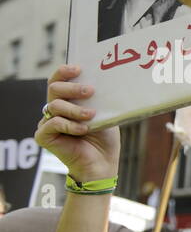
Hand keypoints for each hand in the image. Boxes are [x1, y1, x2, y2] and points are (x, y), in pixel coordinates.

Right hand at [36, 65, 119, 182]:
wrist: (102, 163)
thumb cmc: (104, 139)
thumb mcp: (104, 114)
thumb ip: (98, 100)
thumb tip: (104, 81)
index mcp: (67, 101)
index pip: (58, 81)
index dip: (64, 72)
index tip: (78, 68)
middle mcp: (54, 110)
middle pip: (54, 89)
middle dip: (72, 87)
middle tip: (90, 91)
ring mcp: (47, 122)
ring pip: (55, 106)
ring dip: (75, 109)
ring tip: (91, 115)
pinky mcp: (43, 136)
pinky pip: (53, 123)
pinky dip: (69, 125)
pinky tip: (83, 129)